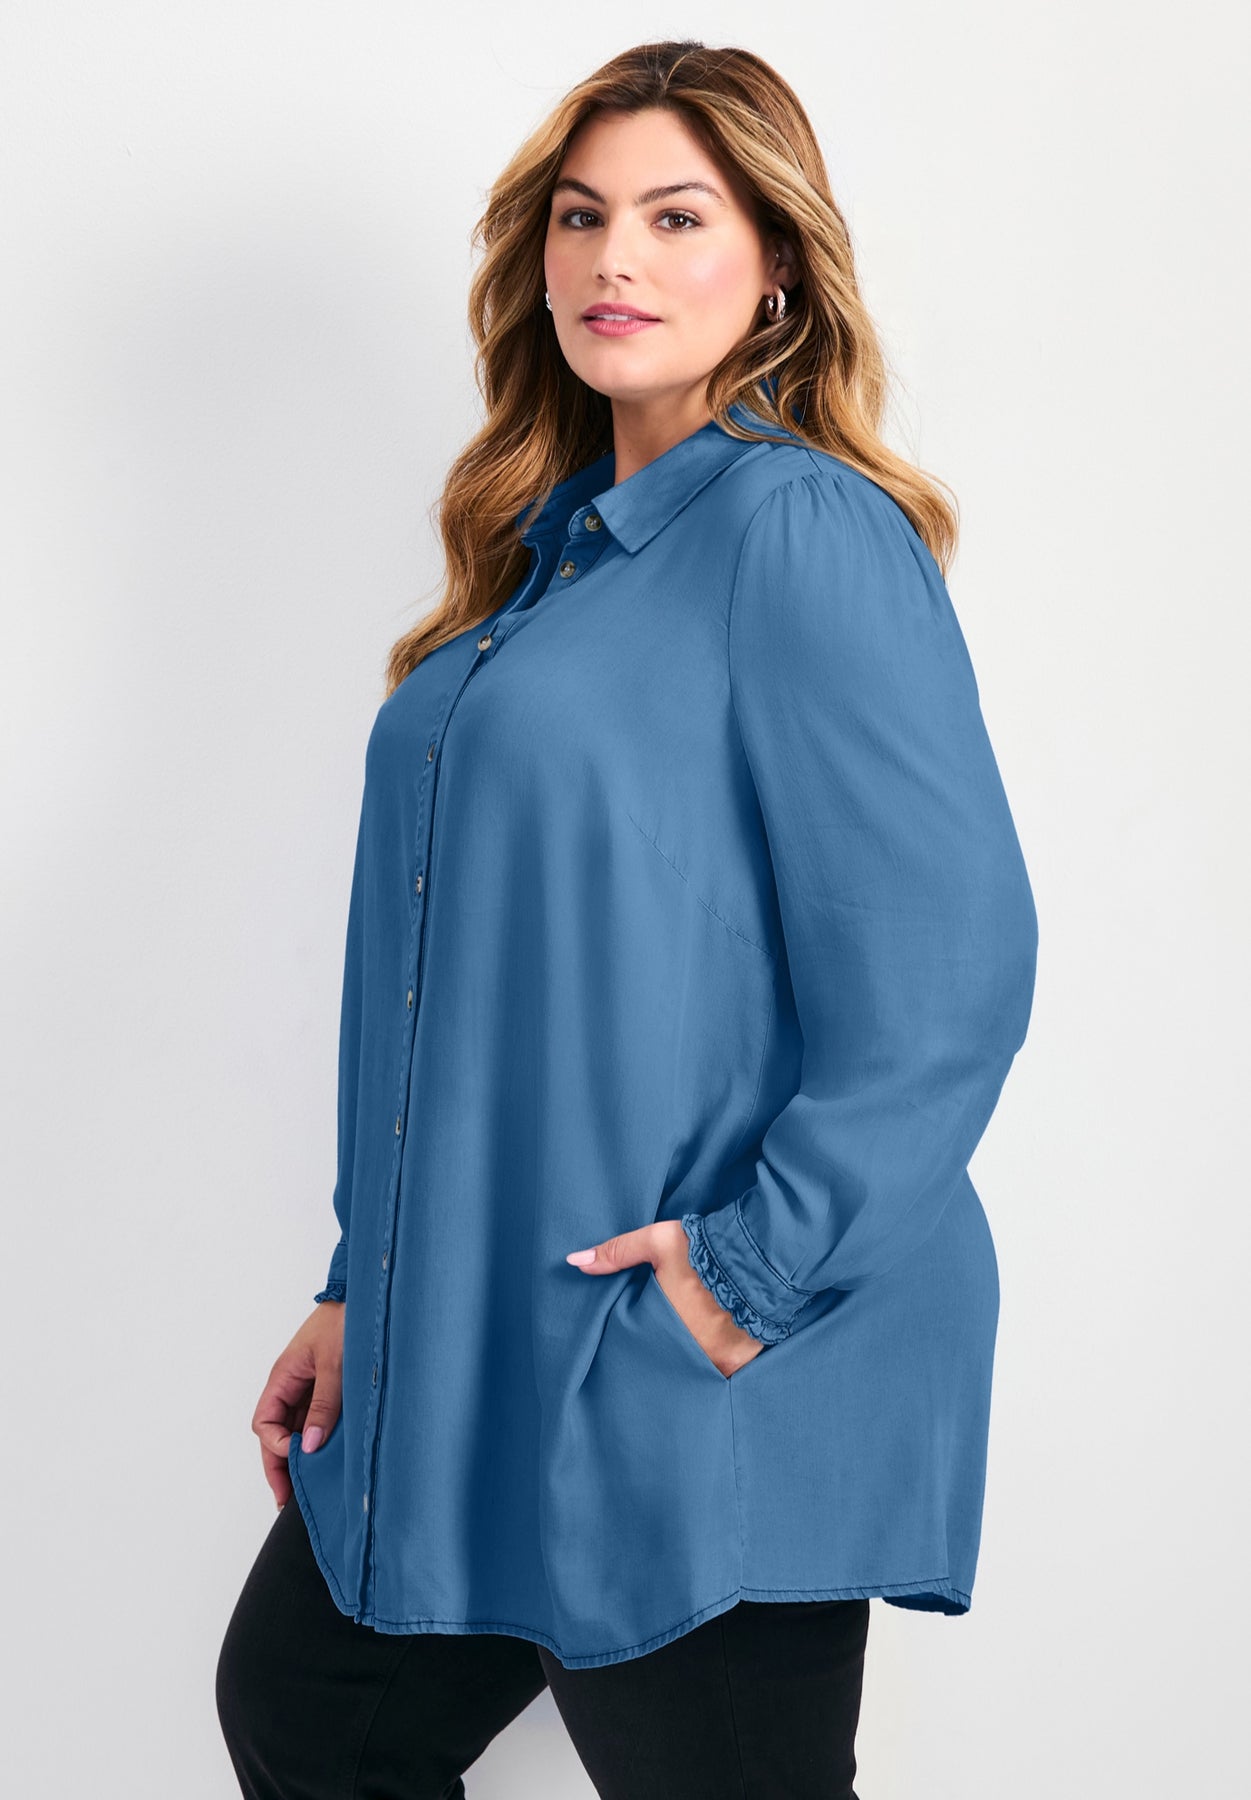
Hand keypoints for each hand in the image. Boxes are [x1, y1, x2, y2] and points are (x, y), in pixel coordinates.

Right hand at [251, 1300, 344, 1508]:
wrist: (371, 1298)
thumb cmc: (347, 1321)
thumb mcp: (335, 1366)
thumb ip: (323, 1406)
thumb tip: (307, 1446)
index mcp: (284, 1376)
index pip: (264, 1423)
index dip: (274, 1447)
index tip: (296, 1460)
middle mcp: (293, 1384)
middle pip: (276, 1433)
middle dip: (281, 1465)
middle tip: (288, 1499)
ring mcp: (310, 1387)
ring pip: (296, 1429)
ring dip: (301, 1454)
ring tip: (310, 1486)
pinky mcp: (329, 1388)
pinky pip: (316, 1419)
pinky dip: (319, 1439)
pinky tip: (329, 1458)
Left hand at [566, 1219, 766, 1378]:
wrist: (760, 1256)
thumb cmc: (705, 1249)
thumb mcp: (657, 1242)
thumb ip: (617, 1252)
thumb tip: (574, 1261)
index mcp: (665, 1328)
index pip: (641, 1348)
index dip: (638, 1345)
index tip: (635, 1341)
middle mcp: (691, 1353)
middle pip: (668, 1362)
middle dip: (663, 1356)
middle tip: (659, 1348)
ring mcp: (717, 1361)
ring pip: (694, 1370)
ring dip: (689, 1362)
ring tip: (685, 1351)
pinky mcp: (741, 1362)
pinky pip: (722, 1372)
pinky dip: (715, 1362)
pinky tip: (712, 1351)